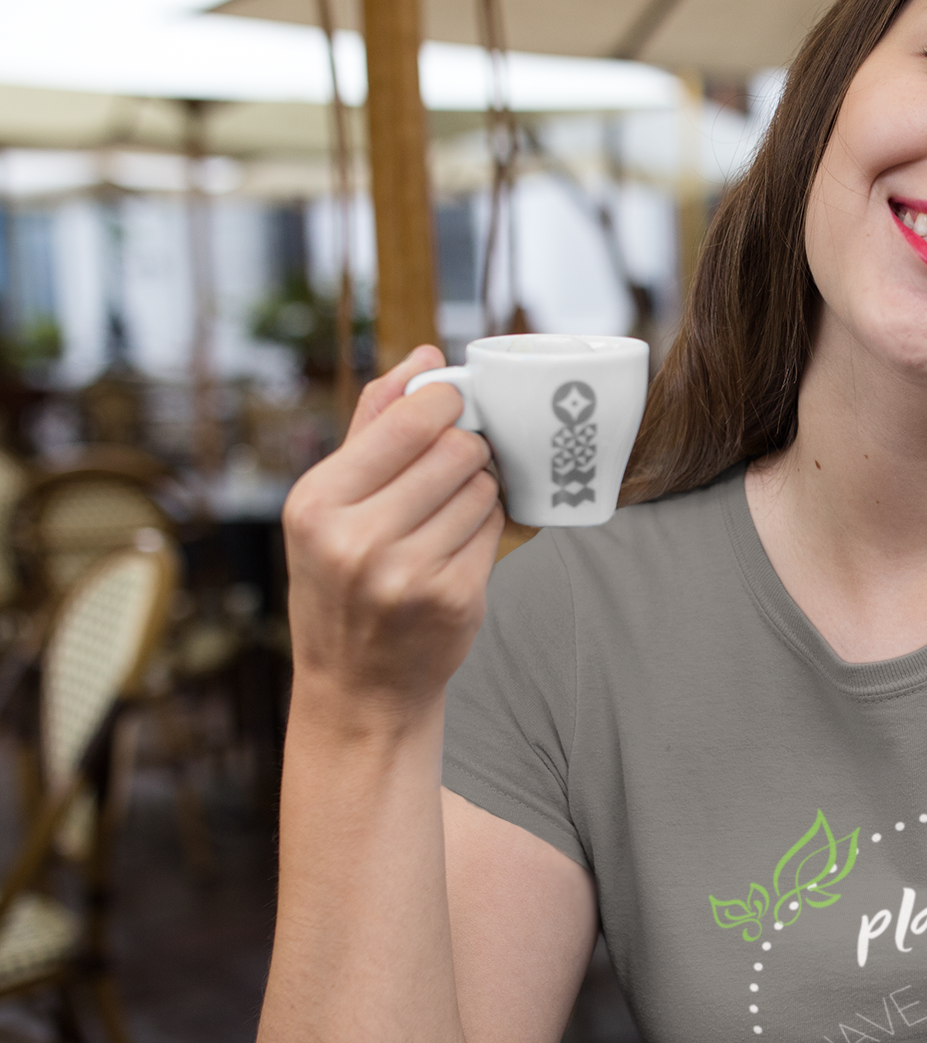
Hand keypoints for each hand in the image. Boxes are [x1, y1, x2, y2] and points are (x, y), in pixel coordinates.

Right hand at [283, 346, 504, 721]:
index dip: (444, 403)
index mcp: (316, 504)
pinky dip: (486, 528)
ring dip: (479, 490)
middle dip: (467, 449)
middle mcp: (357, 539)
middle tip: (455, 463)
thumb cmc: (342, 583)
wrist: (359, 687)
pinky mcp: (455, 599)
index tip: (452, 404)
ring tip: (446, 512)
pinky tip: (457, 545)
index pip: (407, 421)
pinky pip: (495, 530)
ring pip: (483, 489)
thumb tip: (423, 355)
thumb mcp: (329, 505)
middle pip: (457, 451)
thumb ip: (373, 425)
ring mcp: (409, 574)